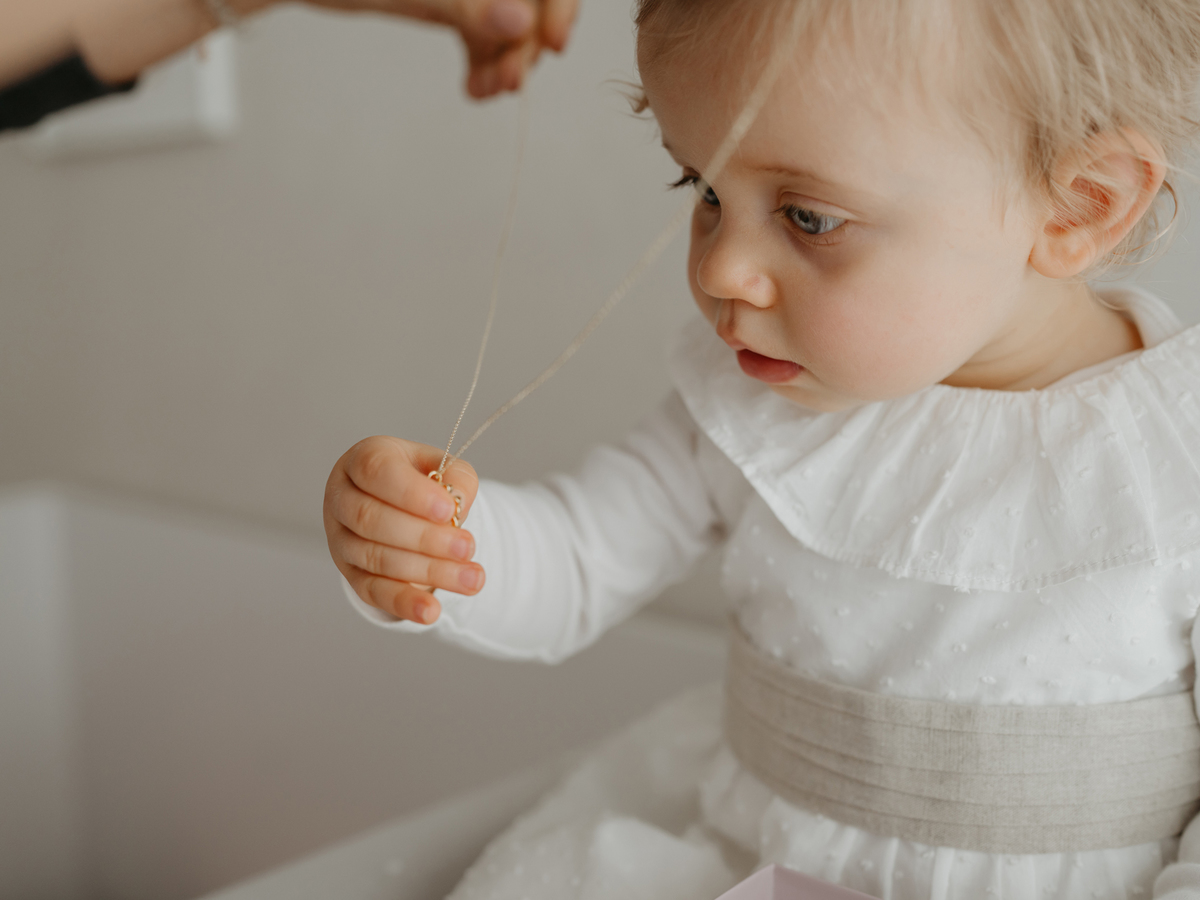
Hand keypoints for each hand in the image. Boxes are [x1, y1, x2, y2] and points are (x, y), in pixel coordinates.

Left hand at [304, 0, 579, 97]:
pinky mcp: (456, 2)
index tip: (554, 46)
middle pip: (532, 2)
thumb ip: (471, 7)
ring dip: (505, 63)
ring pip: (511, 25)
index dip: (559, 6)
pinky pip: (486, 35)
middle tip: (507, 84)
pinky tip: (473, 87)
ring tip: (484, 91)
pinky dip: (484, 64)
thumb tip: (522, 25)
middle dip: (524, 45)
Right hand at [324, 435, 482, 623]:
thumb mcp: (443, 467)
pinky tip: (432, 611)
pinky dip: (404, 603)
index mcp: (363, 460)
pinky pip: (374, 592)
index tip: (448, 510)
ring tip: (472, 579)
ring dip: (428, 572)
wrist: (405, 506)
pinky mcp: (351, 574)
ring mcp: (341, 539)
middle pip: (372, 520)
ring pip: (377, 559)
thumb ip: (455, 478)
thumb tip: (457, 503)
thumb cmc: (423, 481)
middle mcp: (342, 498)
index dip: (411, 493)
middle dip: (425, 538)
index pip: (377, 471)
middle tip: (468, 547)